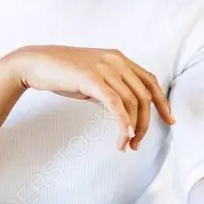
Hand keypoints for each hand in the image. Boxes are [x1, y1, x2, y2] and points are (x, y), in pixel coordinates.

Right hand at [8, 46, 175, 150]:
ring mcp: (103, 67)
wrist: (34, 63)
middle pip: (144, 96)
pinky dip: (123, 122)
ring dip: (132, 129)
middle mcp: (115, 60)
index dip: (162, 102)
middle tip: (137, 144)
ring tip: (125, 145)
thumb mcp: (92, 78)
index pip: (150, 81)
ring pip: (131, 103)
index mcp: (118, 58)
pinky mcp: (91, 78)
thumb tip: (124, 111)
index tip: (169, 121)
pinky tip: (123, 136)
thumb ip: (110, 89)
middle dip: (145, 123)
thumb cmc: (61, 72)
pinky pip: (115, 104)